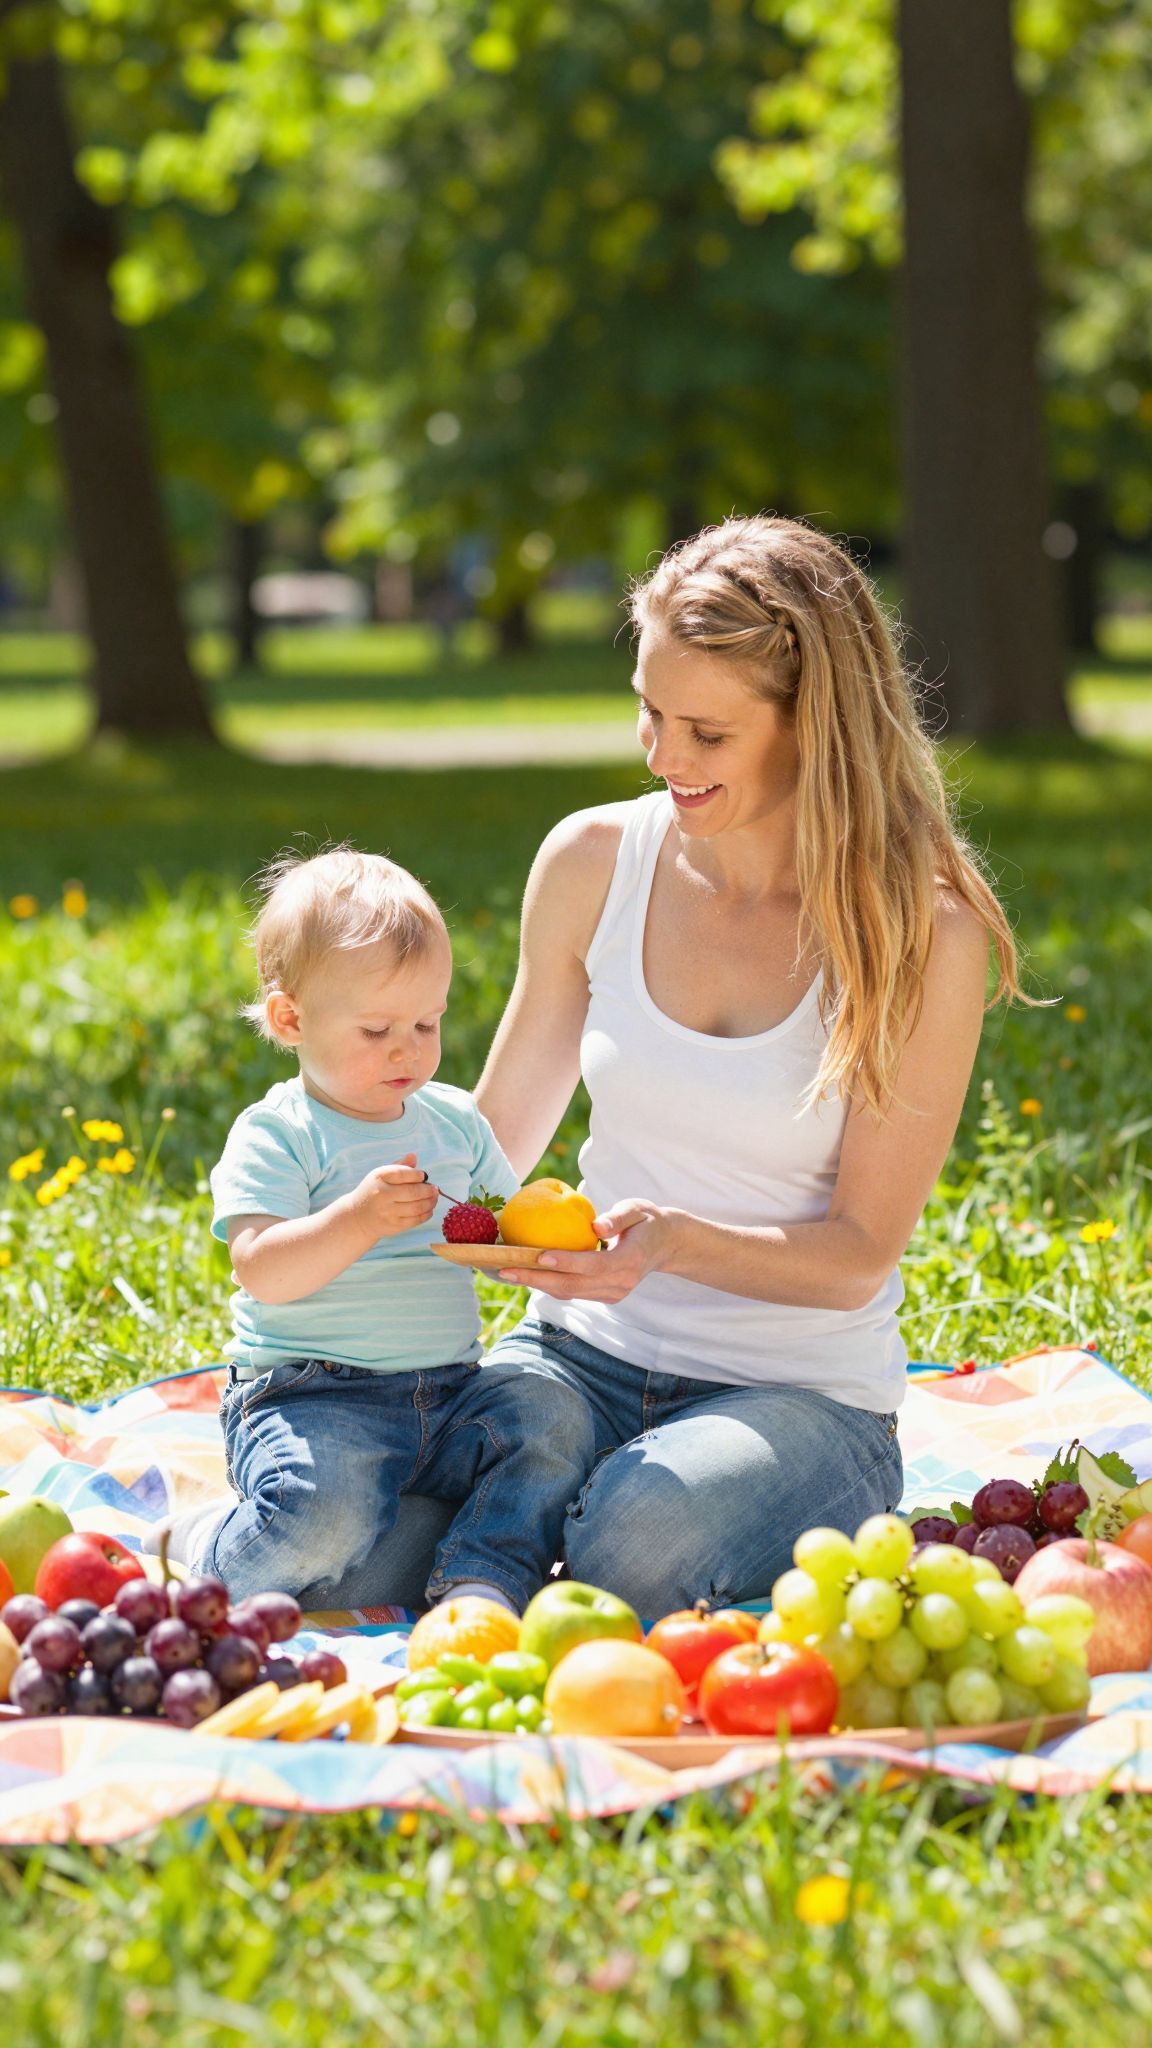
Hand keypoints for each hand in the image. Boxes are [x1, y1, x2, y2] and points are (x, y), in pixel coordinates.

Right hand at [348, 1153, 438, 1240]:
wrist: (357, 1216)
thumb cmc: (373, 1191)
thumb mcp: (380, 1175)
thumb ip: (398, 1166)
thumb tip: (413, 1156)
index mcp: (379, 1178)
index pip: (402, 1173)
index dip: (417, 1174)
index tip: (423, 1176)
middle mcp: (382, 1194)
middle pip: (413, 1192)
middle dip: (428, 1190)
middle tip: (435, 1189)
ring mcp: (388, 1212)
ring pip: (417, 1207)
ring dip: (430, 1202)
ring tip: (434, 1198)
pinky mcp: (393, 1225)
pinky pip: (415, 1220)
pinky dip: (426, 1214)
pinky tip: (429, 1209)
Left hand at [499, 1199, 679, 1301]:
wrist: (665, 1245)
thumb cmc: (647, 1220)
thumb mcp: (637, 1209)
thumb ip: (617, 1217)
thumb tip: (595, 1226)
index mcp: (629, 1261)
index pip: (593, 1265)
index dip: (566, 1262)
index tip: (538, 1255)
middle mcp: (621, 1283)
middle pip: (573, 1285)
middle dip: (536, 1278)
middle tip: (504, 1269)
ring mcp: (613, 1294)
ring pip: (569, 1293)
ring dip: (536, 1284)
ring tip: (506, 1273)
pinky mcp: (606, 1297)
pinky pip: (573, 1293)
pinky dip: (548, 1284)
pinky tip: (526, 1274)